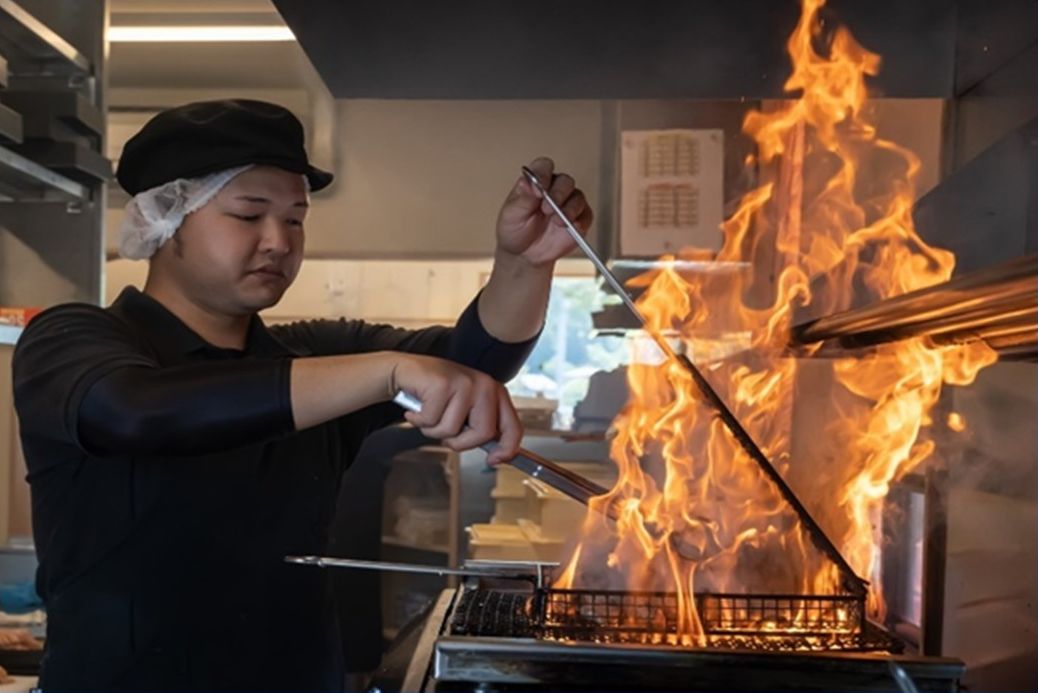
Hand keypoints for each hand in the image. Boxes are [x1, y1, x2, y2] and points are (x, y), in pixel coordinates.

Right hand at [389, 353, 521, 463]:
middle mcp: (485, 385)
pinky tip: (417, 407)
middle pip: (483, 434)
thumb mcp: (466, 410)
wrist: (406, 371)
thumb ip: (481, 427)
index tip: (493, 460)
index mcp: (495, 392)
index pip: (513, 427)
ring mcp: (465, 383)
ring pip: (452, 431)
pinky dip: (418, 420)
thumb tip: (496, 455)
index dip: (507, 449)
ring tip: (428, 413)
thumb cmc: (435, 393)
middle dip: (459, 442)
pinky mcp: (443, 384)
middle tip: (445, 431)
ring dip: (433, 430)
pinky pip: (431, 421)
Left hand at [495, 156, 592, 267]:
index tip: (538, 191)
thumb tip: (527, 182)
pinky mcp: (579, 219)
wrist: (524, 255)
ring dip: (569, 209)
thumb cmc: (515, 230)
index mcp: (536, 182)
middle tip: (547, 209)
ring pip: (577, 197)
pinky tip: (572, 227)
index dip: (543, 174)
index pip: (543, 167)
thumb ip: (522, 198)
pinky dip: (581, 221)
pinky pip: (586, 215)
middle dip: (558, 194)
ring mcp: (568, 203)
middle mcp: (554, 189)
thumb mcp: (512, 214)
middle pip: (565, 180)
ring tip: (557, 222)